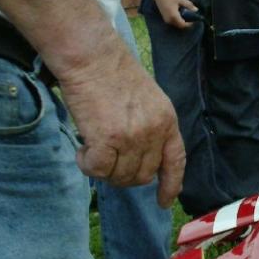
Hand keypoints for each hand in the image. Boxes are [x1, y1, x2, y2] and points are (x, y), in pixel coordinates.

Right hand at [59, 36, 184, 207]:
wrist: (94, 57)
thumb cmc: (114, 74)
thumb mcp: (149, 101)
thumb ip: (150, 128)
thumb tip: (140, 160)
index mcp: (168, 121)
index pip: (176, 161)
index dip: (171, 185)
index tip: (165, 201)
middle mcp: (154, 132)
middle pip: (142, 175)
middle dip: (123, 175)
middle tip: (106, 159)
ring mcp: (133, 137)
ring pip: (119, 176)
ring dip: (103, 169)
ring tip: (92, 147)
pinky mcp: (107, 139)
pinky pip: (98, 170)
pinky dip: (87, 165)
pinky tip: (82, 149)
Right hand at [153, 0, 199, 27]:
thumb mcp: (181, 0)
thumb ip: (189, 5)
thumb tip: (196, 10)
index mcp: (174, 16)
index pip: (183, 24)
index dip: (189, 24)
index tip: (193, 20)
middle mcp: (170, 20)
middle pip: (180, 25)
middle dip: (186, 23)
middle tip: (191, 18)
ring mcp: (166, 20)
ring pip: (177, 24)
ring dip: (182, 21)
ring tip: (186, 15)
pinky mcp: (165, 19)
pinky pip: (173, 22)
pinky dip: (178, 20)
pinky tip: (180, 14)